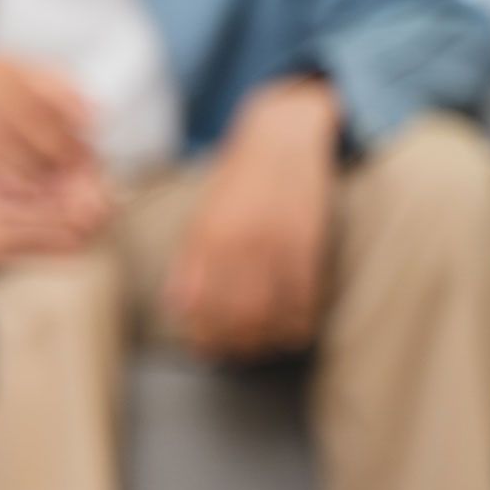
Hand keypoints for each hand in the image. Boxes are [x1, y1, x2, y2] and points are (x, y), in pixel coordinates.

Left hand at [165, 78, 341, 358]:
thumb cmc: (238, 180)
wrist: (283, 137)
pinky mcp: (311, 247)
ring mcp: (279, 247)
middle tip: (234, 352)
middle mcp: (242, 245)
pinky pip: (306, 303)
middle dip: (234, 345)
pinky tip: (291, 328)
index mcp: (208, 238)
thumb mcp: (202, 216)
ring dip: (267, 342)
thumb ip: (190, 262)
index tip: (204, 348)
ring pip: (273, 318)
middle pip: (237, 319)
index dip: (202, 337)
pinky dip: (298, 325)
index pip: (200, 307)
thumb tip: (178, 308)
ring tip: (261, 345)